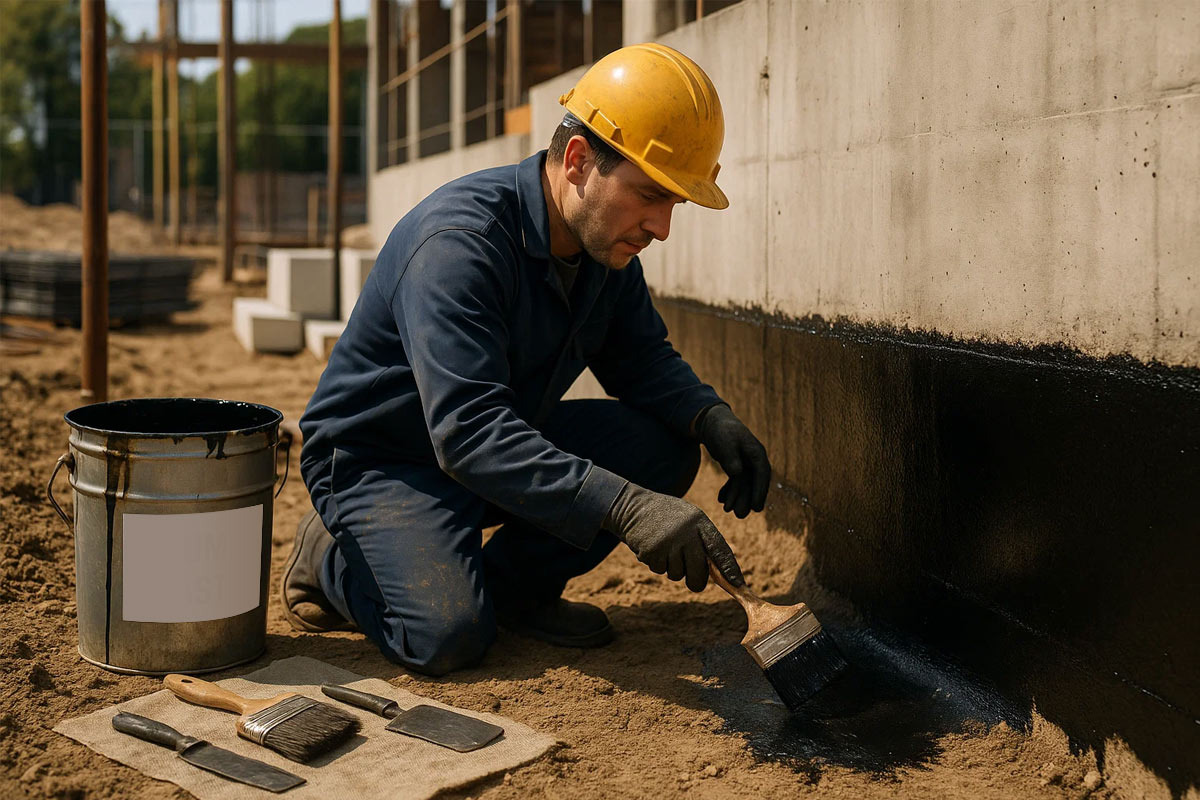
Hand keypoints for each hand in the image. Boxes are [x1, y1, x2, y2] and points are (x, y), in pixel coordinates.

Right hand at [604, 483, 742, 591]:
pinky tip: (652, 547)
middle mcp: (687, 532)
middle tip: (693, 582)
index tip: (738, 585)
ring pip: (677, 574)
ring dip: (671, 568)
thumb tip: (719, 570)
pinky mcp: (652, 551)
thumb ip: (702, 539)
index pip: (719, 549)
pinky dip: (656, 564)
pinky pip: (660, 570)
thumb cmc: (665, 516)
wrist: (632, 506)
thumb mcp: (688, 519)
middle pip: (699, 571)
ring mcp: (669, 542)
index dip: (730, 569)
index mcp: (699, 522)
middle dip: (696, 580)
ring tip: (664, 548)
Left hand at [697, 404, 770, 517]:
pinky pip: (736, 482)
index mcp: (757, 452)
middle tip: (740, 515)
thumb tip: (737, 473)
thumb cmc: (721, 431)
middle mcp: (755, 460)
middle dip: (747, 499)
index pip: (762, 474)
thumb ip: (731, 458)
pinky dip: (729, 491)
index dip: (760, 492)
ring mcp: (747, 464)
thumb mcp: (725, 443)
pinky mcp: (738, 466)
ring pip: (745, 485)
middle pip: (754, 483)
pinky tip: (721, 500)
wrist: (713, 423)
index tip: (756, 508)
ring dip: (737, 497)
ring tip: (727, 511)